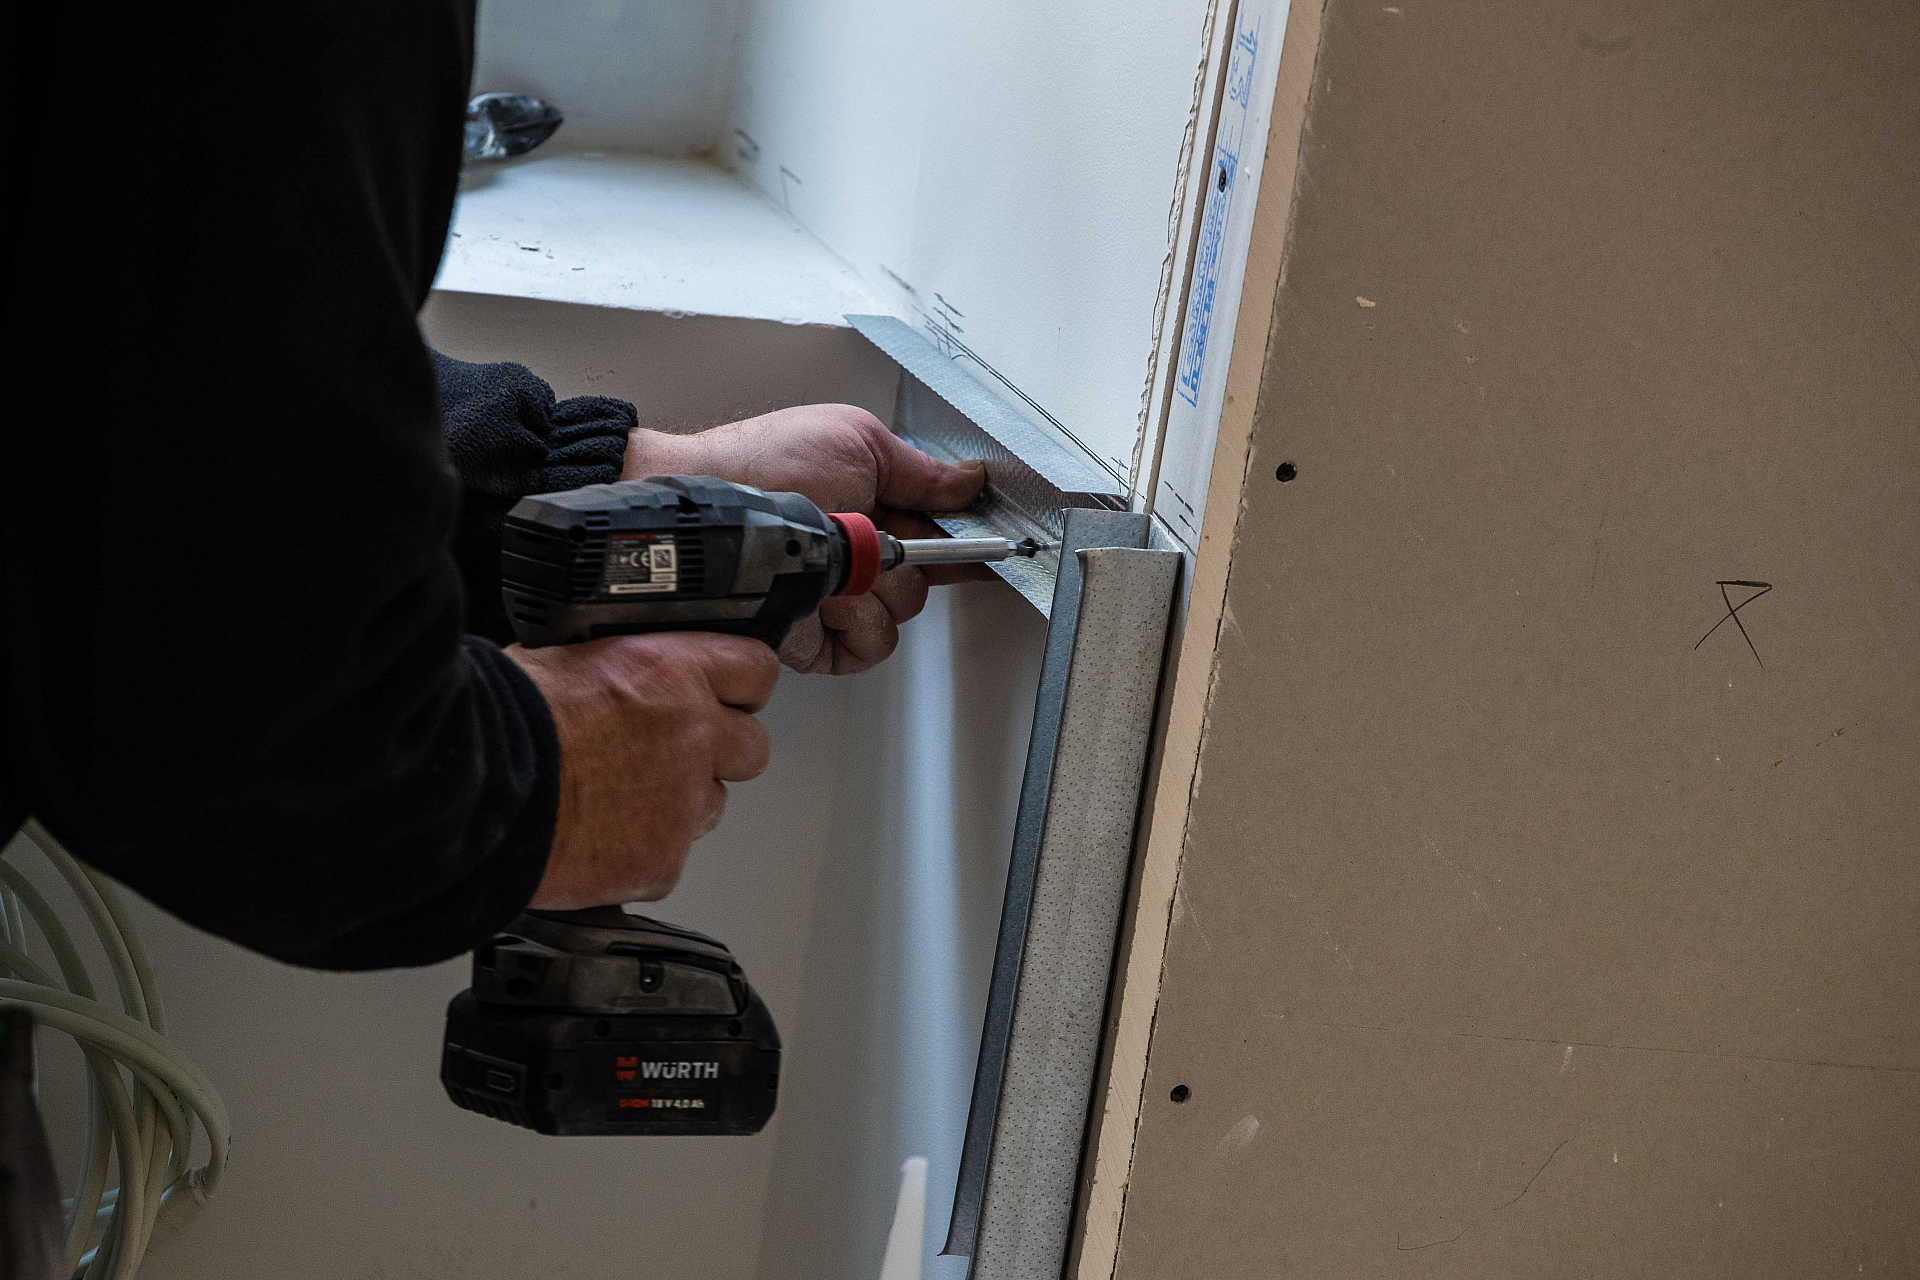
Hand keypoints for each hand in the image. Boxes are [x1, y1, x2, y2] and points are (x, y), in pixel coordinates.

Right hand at [509, 632, 779, 907]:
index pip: (754, 669)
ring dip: (679, 805)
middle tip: (671, 757)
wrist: (474, 796)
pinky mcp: (661, 862)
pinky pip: (671, 859)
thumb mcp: (562, 658)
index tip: (728, 696)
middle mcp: (692, 736)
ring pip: (712, 806)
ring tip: (618, 802)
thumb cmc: (503, 724)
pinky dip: (641, 854)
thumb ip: (617, 668)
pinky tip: (598, 840)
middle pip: (751, 747)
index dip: (739, 686)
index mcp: (672, 672)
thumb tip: (618, 672)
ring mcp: (682, 805)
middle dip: (719, 753)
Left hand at [623, 405, 987, 674]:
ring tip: (835, 568)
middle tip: (874, 538)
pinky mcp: (818, 640)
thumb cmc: (769, 464)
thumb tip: (970, 480)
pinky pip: (869, 647)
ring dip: (874, 591)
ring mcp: (838, 600)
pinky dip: (854, 625)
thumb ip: (921, 468)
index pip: (938, 534)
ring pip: (900, 615)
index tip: (993, 544)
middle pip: (925, 579)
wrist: (713, 514)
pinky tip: (825, 601)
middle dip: (907, 560)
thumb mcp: (857, 441)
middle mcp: (858, 558)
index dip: (966, 541)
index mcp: (872, 507)